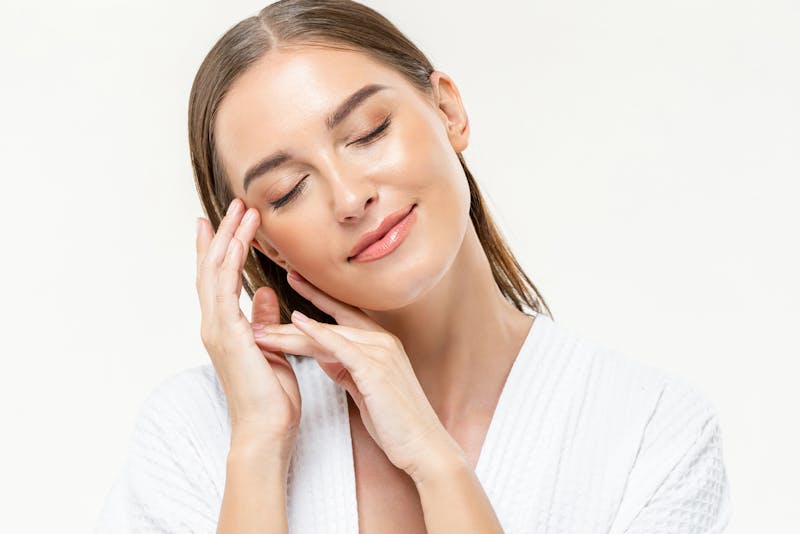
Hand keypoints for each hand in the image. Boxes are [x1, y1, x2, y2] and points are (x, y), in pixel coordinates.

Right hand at [195, 198, 300, 458]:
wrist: (267, 428)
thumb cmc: (271, 395)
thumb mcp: (272, 347)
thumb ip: (265, 319)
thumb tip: (267, 293)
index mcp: (226, 328)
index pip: (220, 279)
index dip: (222, 248)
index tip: (228, 221)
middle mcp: (215, 324)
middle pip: (212, 267)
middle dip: (223, 233)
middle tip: (234, 203)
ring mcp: (217, 328)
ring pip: (215, 271)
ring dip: (228, 237)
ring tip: (242, 209)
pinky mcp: (227, 334)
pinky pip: (226, 288)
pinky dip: (231, 261)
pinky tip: (239, 240)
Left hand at [253, 270, 465, 481]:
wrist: (423, 445)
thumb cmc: (395, 422)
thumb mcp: (366, 387)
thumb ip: (347, 367)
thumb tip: (324, 355)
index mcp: (381, 343)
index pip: (343, 314)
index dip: (316, 297)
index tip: (293, 281)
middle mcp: (382, 341)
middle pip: (330, 322)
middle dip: (293, 316)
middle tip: (261, 305)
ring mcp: (381, 352)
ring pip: (328, 334)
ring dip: (290, 332)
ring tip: (261, 330)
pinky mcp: (376, 368)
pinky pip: (341, 346)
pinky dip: (318, 333)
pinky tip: (297, 322)